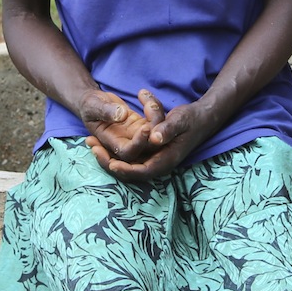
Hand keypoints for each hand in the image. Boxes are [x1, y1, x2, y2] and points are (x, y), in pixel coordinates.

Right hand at [80, 89, 164, 163]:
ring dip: (156, 116)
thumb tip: (122, 114)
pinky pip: (155, 120)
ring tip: (147, 99)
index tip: (145, 127)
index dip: (139, 143)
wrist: (94, 102)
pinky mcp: (142, 123)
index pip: (128, 152)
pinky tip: (144, 94)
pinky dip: (154, 107)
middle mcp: (126, 142)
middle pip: (148, 147)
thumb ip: (106, 111)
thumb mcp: (93, 106)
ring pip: (155, 133)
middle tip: (153, 111)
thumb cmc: (89, 105)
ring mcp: (136, 134)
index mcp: (111, 142)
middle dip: (156, 132)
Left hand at [85, 99, 214, 183]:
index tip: (111, 162)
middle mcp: (158, 163)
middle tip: (92, 147)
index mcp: (166, 160)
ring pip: (126, 164)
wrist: (201, 118)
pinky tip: (100, 140)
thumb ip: (167, 129)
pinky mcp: (148, 152)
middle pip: (129, 171)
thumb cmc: (191, 119)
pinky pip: (128, 156)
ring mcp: (153, 159)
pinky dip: (114, 150)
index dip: (126, 170)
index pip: (143, 172)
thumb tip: (154, 138)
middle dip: (109, 162)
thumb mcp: (180, 120)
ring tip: (90, 142)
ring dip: (107, 155)